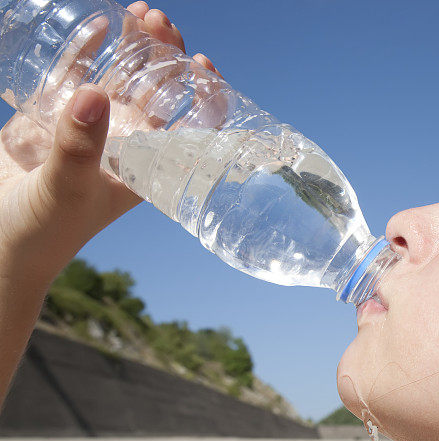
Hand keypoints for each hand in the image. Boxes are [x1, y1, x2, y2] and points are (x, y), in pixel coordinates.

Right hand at [0, 1, 221, 286]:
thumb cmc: (43, 231)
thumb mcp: (66, 189)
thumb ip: (78, 146)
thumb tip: (95, 93)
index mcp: (145, 164)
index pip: (191, 126)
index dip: (205, 95)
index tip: (202, 63)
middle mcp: (125, 142)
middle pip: (159, 90)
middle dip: (166, 54)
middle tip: (159, 21)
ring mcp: (91, 127)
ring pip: (123, 77)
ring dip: (135, 47)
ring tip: (140, 13)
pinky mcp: (52, 115)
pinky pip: (77, 74)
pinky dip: (90, 49)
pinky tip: (102, 24)